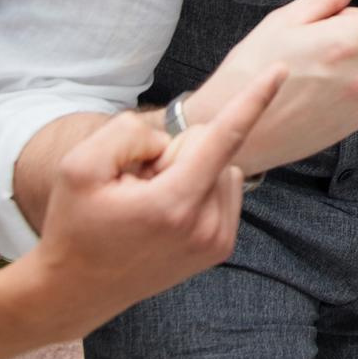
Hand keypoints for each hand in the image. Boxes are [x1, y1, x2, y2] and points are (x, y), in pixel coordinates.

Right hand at [25, 66, 288, 330]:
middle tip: (133, 189)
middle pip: (207, 144)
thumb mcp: (79, 166)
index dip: (254, 98)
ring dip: (185, 172)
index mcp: (174, 204)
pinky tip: (163, 215)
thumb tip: (169, 140)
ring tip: (147, 205)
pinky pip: (220, 187)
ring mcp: (218, 239)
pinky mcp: (222, 246)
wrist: (78, 288)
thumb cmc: (75, 224)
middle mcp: (206, 224)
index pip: (223, 136)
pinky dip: (194, 190)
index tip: (282, 70)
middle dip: (172, 152)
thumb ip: (128, 134)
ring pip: (218, 164)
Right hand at [187, 0, 357, 177]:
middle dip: (349, 30)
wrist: (231, 130)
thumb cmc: (249, 71)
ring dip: (347, 57)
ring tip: (303, 71)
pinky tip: (310, 91)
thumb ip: (325, 1)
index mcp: (343, 43)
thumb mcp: (279, 23)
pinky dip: (344, 81)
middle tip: (306, 44)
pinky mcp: (357, 121)